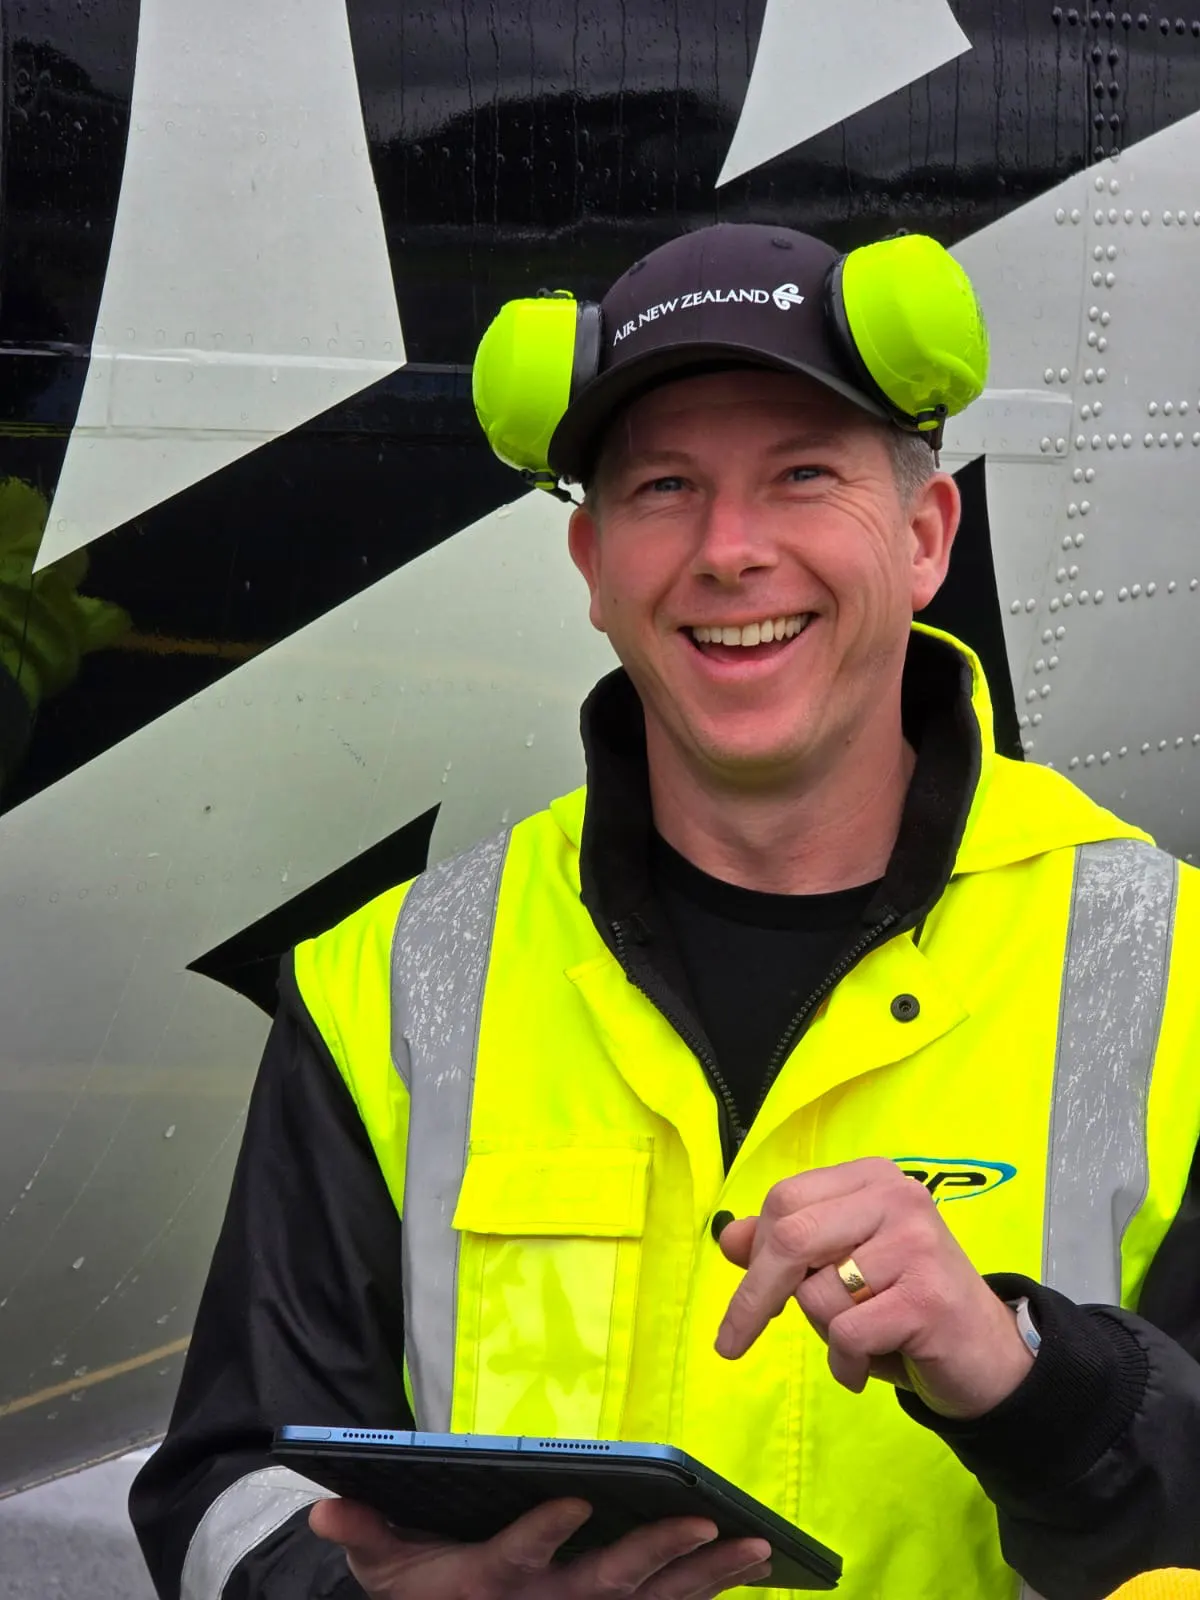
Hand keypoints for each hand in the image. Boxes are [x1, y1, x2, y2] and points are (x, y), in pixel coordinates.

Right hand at [309, 1495, 771, 1598]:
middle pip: (608, 1582)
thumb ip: (362, 1537)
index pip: (518, 1557)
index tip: (570, 1500)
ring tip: (756, 1543)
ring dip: (707, 1574)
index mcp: (491, 1583)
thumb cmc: (419, 1591)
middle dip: (656, 1553)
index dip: (542, 1533)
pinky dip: (711, 1589)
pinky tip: (754, 1565)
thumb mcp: (382, 1568)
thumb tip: (324, 1508)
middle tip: (701, 1523)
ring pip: (654, 1598)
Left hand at [715, 1157, 1034, 1419]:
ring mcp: (916, 1244)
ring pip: (817, 1292)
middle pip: (791, 1235)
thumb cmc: (906, 1307)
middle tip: (732, 1343)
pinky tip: (863, 1370)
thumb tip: (729, 1238)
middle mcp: (896, 1197)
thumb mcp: (842, 1269)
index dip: (755, 1251)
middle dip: (756, 1295)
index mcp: (872, 1178)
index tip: (746, 1295)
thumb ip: (788, 1247)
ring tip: (860, 1340)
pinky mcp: (927, 1297)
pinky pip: (847, 1333)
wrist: (990, 1357)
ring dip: (822, 1333)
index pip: (785, 1199)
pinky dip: (844, 1363)